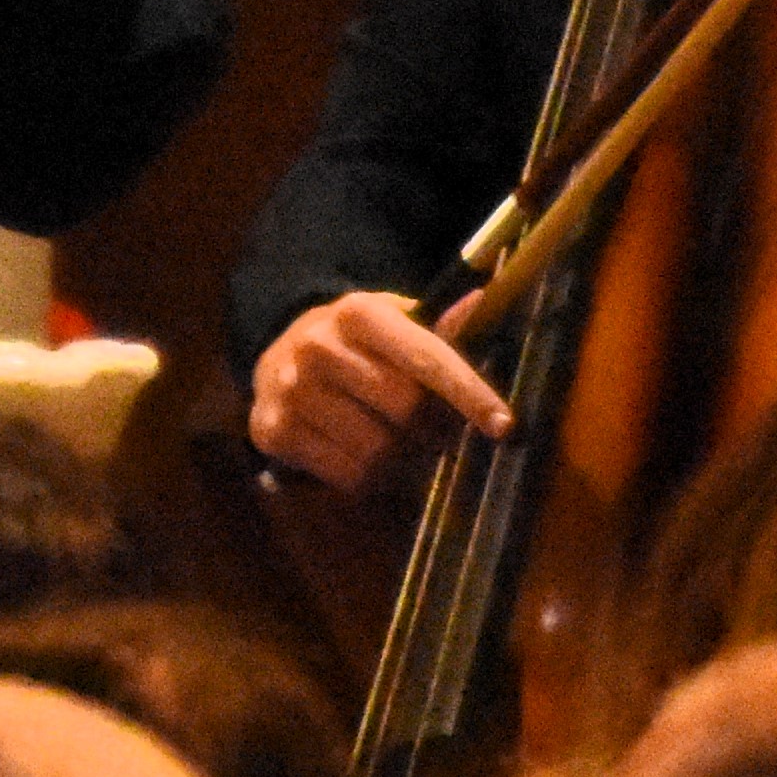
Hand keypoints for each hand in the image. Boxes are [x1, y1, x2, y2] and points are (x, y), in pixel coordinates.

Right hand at [247, 293, 508, 493]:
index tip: (504, 426)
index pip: (427, 357)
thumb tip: (483, 299)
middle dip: (433, 430)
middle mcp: (318, 345)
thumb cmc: (357, 346)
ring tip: (396, 445)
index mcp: (358, 313)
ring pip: (379, 450)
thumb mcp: (395, 325)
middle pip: (407, 410)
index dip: (470, 393)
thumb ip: (440, 326)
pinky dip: (367, 476)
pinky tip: (360, 454)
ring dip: (401, 459)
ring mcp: (291, 389)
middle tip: (435, 434)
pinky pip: (348, 475)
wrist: (279, 359)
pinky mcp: (272, 430)